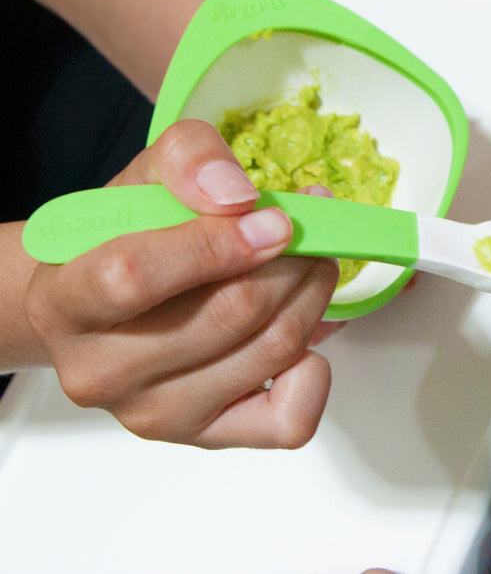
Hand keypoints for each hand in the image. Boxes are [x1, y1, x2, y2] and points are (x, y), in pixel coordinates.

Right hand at [22, 119, 338, 448]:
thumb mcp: (145, 179)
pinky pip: (288, 420)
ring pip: (270, 351)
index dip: (218, 243)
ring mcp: (155, 413)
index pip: (134, 276)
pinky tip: (304, 330)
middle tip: (310, 232)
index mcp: (65, 302)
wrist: (103, 305)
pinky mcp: (206, 438)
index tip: (272, 218)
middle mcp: (102, 372)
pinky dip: (316, 369)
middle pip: (230, 313)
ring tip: (314, 263)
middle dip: (292, 260)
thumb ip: (188, 161)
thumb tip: (238, 196)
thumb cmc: (125, 240)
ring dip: (313, 296)